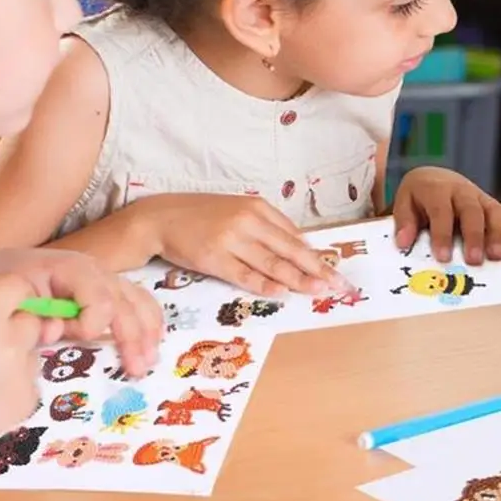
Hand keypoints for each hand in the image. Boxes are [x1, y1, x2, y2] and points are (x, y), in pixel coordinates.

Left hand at [0, 247, 161, 378]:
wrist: (0, 265)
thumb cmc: (4, 280)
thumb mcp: (10, 294)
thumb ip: (32, 314)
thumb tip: (56, 330)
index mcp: (73, 268)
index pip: (100, 296)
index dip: (95, 320)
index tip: (81, 338)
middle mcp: (96, 270)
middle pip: (124, 301)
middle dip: (133, 335)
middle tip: (138, 367)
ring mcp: (104, 277)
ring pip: (137, 300)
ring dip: (147, 330)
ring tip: (150, 359)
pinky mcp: (105, 287)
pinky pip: (136, 299)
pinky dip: (148, 319)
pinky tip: (155, 338)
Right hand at [0, 272, 44, 445]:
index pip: (16, 287)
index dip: (7, 292)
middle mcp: (11, 345)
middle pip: (30, 321)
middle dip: (12, 327)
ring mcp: (23, 376)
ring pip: (30, 353)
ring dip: (13, 357)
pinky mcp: (27, 402)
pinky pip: (29, 381)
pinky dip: (13, 385)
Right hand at [136, 193, 352, 297]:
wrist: (161, 218)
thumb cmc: (202, 216)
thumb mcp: (238, 211)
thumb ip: (265, 227)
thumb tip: (296, 248)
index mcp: (258, 208)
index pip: (294, 235)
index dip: (316, 255)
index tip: (335, 269)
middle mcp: (248, 221)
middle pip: (289, 249)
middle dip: (317, 268)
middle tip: (339, 284)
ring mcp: (231, 239)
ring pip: (271, 263)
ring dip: (298, 280)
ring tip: (319, 291)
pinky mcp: (213, 258)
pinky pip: (244, 275)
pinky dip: (263, 285)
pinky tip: (281, 293)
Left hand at [393, 167, 500, 264]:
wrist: (434, 177)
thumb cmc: (419, 196)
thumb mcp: (405, 202)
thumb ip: (405, 222)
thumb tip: (404, 242)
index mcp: (437, 189)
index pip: (441, 211)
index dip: (442, 234)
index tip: (443, 257)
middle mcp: (462, 191)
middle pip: (471, 210)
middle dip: (473, 235)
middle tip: (473, 259)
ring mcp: (480, 197)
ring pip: (493, 211)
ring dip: (497, 233)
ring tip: (496, 256)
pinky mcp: (492, 204)